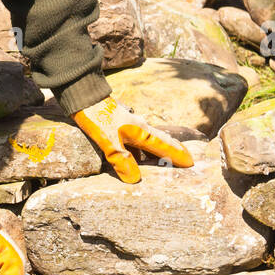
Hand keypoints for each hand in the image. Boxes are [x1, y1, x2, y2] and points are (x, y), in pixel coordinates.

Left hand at [71, 95, 194, 183]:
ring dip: (157, 151)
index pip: (164, 145)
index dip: (177, 155)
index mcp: (141, 131)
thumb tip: (135, 179)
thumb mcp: (108, 140)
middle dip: (173, 151)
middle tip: (186, 160)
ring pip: (148, 141)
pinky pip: (136, 140)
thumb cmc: (97, 117)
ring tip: (165, 162)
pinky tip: (137, 155)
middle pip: (161, 141)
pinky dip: (141, 149)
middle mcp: (139, 127)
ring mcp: (129, 125)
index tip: (191, 162)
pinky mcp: (119, 125)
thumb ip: (121, 159)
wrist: (83, 95)